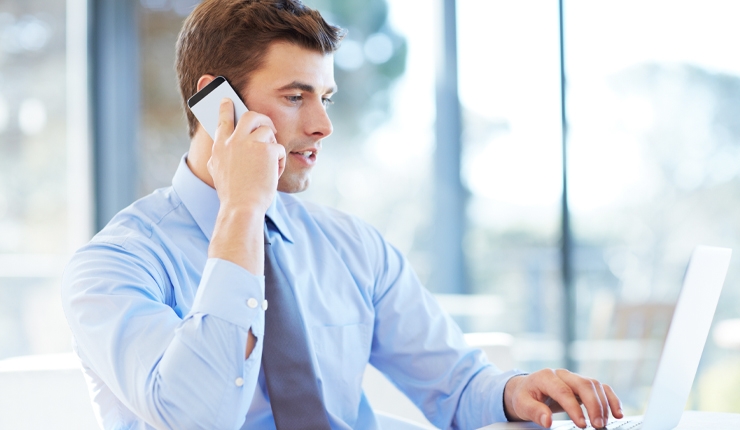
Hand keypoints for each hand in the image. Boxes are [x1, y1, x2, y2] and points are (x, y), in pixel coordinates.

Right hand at [207, 98, 285, 214]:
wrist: (242, 207)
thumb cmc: (233, 195)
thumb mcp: (218, 173)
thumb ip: (218, 157)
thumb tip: (218, 150)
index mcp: (220, 147)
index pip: (222, 120)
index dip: (226, 108)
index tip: (227, 100)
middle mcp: (233, 141)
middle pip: (249, 116)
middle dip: (261, 118)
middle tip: (268, 127)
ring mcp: (249, 143)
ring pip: (267, 130)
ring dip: (273, 143)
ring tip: (272, 160)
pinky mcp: (266, 149)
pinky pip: (279, 148)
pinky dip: (280, 161)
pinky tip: (275, 173)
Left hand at [503, 369, 622, 428]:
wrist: (526, 388)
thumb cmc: (525, 396)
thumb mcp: (522, 404)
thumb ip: (534, 411)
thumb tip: (547, 421)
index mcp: (546, 377)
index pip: (563, 391)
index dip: (574, 408)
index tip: (582, 425)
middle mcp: (563, 374)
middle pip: (584, 385)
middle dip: (594, 406)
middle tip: (598, 426)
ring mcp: (574, 377)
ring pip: (595, 385)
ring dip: (603, 404)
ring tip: (604, 424)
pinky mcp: (582, 384)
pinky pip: (601, 388)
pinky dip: (611, 399)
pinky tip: (617, 413)